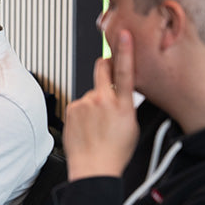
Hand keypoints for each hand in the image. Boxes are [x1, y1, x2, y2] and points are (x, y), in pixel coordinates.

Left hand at [63, 30, 139, 180]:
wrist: (94, 169)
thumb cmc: (116, 153)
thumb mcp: (132, 127)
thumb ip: (127, 105)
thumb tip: (122, 94)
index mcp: (123, 105)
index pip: (125, 72)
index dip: (125, 51)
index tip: (123, 35)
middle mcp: (103, 101)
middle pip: (102, 69)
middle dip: (105, 65)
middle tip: (107, 71)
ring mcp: (85, 103)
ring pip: (91, 93)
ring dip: (94, 102)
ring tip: (97, 124)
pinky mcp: (72, 108)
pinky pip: (80, 104)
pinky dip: (83, 111)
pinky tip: (87, 127)